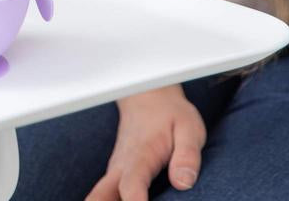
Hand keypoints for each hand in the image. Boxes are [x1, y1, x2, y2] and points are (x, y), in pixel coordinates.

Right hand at [87, 85, 205, 200]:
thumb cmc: (171, 115)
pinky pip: (104, 196)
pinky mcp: (116, 176)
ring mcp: (115, 171)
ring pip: (99, 197)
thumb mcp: (189, 129)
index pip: (131, 186)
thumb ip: (187, 156)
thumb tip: (183, 182)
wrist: (148, 98)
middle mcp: (121, 166)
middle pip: (101, 196)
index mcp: (140, 156)